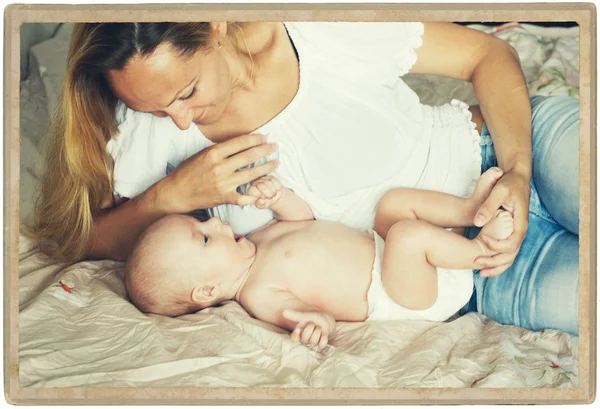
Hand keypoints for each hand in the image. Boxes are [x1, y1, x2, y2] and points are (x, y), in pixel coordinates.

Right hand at [155, 134, 278, 211]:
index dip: (255, 139)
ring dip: (266, 168)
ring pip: (251, 174)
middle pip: (249, 156)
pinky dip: (253, 196)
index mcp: (213, 153)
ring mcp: (222, 183)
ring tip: (276, 163)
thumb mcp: (201, 155)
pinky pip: (242, 197)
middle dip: (265, 150)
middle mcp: (219, 167)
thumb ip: (220, 150)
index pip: (240, 143)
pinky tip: (261, 192)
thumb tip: (239, 144)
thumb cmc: (187, 172)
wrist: (175, 192)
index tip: (264, 137)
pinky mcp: (223, 197)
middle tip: (275, 147)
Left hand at [247, 176, 282, 208]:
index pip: (255, 191)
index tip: (264, 199)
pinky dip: (277, 187)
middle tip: (270, 197)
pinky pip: (275, 181)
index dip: (261, 196)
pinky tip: (275, 189)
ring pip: (269, 183)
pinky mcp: (270, 177)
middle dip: (269, 194)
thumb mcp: (263, 205)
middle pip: (262, 186)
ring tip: (273, 194)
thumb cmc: (266, 201)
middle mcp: (255, 183)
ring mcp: (263, 179)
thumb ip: (260, 205)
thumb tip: (260, 201)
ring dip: (274, 191)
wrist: (274, 196)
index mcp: (251, 191)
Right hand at [282, 309, 335, 350]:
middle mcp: (304, 340)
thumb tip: (284, 312)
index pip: (293, 338)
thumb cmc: (312, 318)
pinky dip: (324, 337)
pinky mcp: (320, 345)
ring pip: (314, 340)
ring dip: (318, 330)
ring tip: (318, 327)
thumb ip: (294, 315)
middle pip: (306, 337)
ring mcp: (312, 343)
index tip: (298, 330)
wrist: (324, 319)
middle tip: (313, 323)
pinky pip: (322, 344)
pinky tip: (323, 333)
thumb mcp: (304, 316)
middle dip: (311, 327)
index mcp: (298, 333)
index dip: (295, 335)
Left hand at [473, 169, 529, 276]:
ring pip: (509, 257)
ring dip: (495, 266)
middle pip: (511, 255)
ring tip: (480, 273)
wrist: (516, 177)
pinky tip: (484, 264)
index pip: (511, 243)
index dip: (496, 246)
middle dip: (493, 262)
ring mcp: (515, 233)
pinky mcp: (510, 233)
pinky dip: (496, 260)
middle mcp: (520, 231)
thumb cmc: (508, 183)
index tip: (482, 238)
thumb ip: (488, 206)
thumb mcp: (499, 191)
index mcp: (520, 223)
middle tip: (475, 261)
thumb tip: (477, 222)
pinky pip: (506, 251)